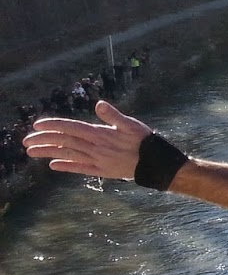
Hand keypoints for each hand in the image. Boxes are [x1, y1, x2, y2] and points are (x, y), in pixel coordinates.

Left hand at [23, 101, 152, 179]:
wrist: (156, 163)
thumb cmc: (145, 141)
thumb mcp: (131, 125)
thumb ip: (113, 115)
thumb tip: (99, 104)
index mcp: (101, 134)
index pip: (71, 128)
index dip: (53, 126)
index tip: (36, 125)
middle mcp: (96, 148)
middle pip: (65, 142)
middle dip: (44, 140)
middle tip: (26, 141)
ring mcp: (97, 160)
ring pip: (68, 155)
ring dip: (48, 153)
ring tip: (31, 152)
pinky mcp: (101, 170)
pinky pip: (80, 168)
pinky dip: (66, 166)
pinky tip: (53, 165)